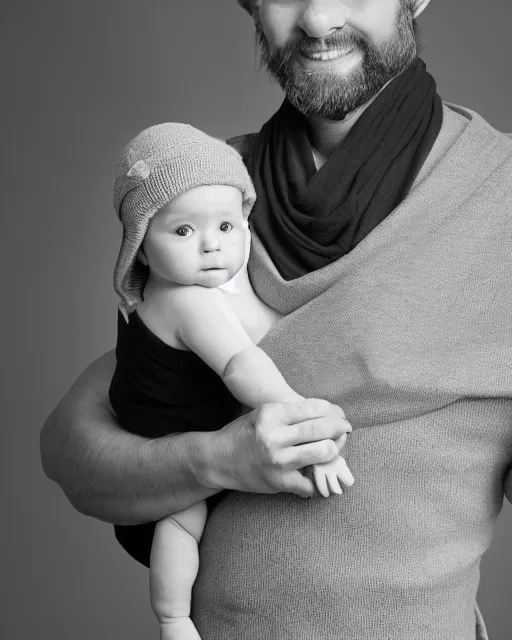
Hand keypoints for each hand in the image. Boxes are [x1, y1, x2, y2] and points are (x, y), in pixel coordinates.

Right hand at [208, 398, 351, 497]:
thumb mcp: (263, 413)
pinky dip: (318, 479)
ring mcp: (278, 461)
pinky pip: (312, 483)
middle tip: (346, 428)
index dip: (332, 410)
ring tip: (335, 448)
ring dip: (335, 450)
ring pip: (323, 453)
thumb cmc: (244, 433)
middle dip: (341, 427)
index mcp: (271, 414)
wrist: (219, 459)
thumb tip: (327, 413)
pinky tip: (318, 473)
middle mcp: (274, 436)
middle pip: (322, 428)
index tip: (339, 413)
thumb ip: (291, 413)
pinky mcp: (280, 482)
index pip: (313, 408)